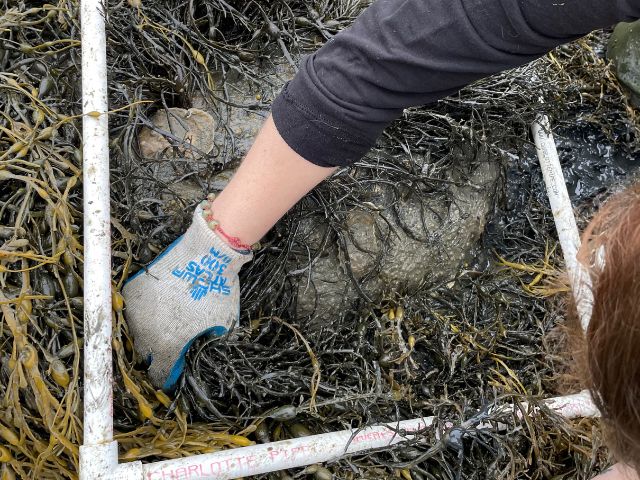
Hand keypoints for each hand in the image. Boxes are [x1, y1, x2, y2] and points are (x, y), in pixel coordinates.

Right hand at [122, 204, 251, 390]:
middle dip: (157, 353)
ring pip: (135, 332)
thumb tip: (200, 359)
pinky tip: (158, 304)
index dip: (167, 376)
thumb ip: (207, 348)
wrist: (205, 255)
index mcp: (168, 346)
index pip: (159, 375)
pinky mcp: (131, 291)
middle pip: (145, 355)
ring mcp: (135, 311)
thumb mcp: (222, 327)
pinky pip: (132, 310)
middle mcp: (146, 333)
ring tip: (164, 321)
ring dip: (148, 331)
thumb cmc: (218, 292)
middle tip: (170, 343)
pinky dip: (143, 310)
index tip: (173, 372)